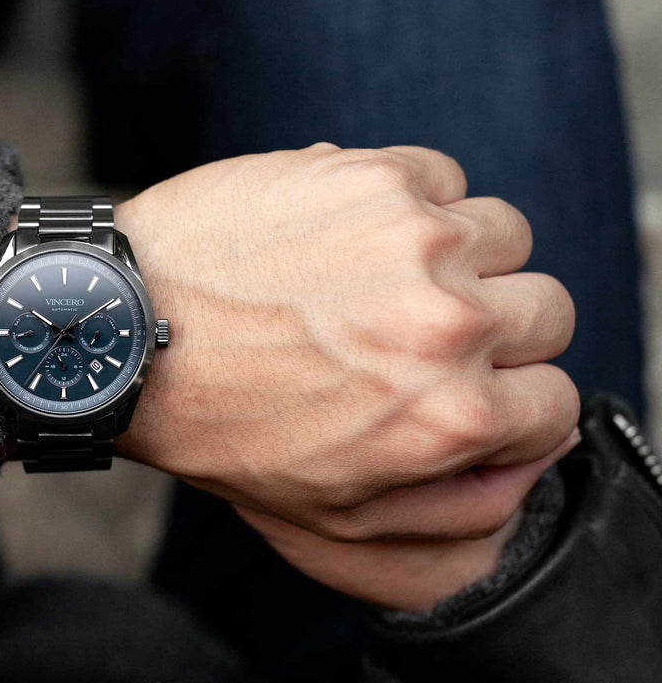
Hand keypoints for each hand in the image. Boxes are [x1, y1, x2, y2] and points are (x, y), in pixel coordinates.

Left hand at [115, 144, 579, 608]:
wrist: (128, 328)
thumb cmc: (218, 425)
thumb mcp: (334, 508)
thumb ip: (450, 500)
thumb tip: (529, 458)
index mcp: (448, 416)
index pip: (554, 402)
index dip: (509, 400)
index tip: (467, 386)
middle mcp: (449, 324)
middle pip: (547, 312)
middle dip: (496, 329)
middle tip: (423, 331)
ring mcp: (415, 238)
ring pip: (505, 235)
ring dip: (462, 257)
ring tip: (385, 276)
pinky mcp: (372, 174)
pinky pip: (444, 177)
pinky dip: (416, 200)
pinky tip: (355, 230)